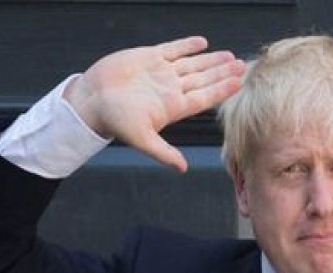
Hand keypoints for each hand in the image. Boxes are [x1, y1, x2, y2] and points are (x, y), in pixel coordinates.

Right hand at [64, 36, 245, 171]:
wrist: (90, 100)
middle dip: (223, 73)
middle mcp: (170, 89)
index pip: (204, 98)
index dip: (222, 90)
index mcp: (173, 107)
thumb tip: (182, 169)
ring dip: (211, 60)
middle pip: (203, 79)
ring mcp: (160, 73)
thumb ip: (164, 152)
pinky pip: (172, 49)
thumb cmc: (114, 120)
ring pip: (192, 64)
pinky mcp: (148, 57)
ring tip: (229, 56)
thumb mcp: (142, 139)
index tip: (239, 83)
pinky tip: (202, 43)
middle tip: (242, 66)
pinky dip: (187, 46)